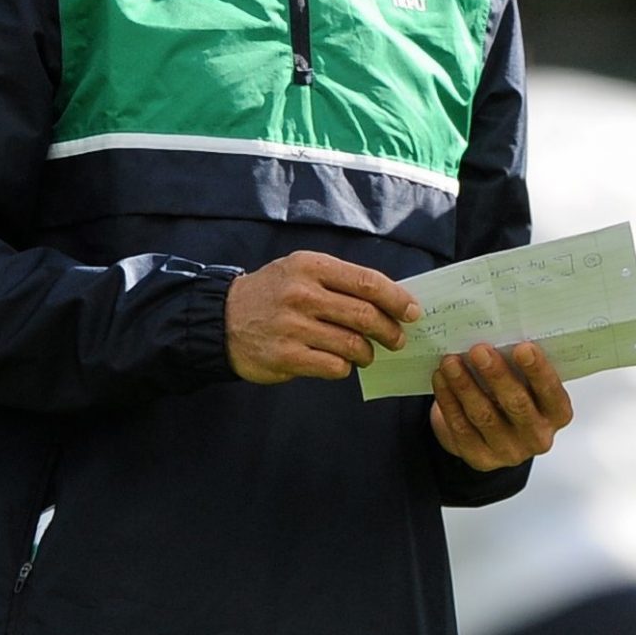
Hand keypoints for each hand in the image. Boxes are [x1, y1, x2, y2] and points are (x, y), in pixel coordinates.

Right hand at [226, 250, 420, 381]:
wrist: (221, 319)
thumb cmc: (273, 295)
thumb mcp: (301, 272)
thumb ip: (340, 282)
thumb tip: (391, 300)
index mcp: (311, 266)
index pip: (367, 282)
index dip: (397, 299)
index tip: (413, 312)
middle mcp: (302, 294)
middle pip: (365, 315)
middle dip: (390, 332)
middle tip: (397, 340)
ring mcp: (293, 326)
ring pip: (353, 345)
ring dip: (368, 353)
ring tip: (366, 354)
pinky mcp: (286, 356)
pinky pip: (334, 366)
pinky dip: (345, 368)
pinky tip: (340, 363)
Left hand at [430, 341, 573, 469]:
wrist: (489, 430)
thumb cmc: (512, 393)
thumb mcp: (525, 380)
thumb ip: (521, 364)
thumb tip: (503, 331)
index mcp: (557, 413)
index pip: (551, 393)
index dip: (538, 371)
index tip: (523, 348)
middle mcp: (537, 436)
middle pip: (517, 405)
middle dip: (496, 375)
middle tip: (479, 350)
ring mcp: (509, 451)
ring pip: (484, 416)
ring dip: (465, 385)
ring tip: (451, 361)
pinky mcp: (480, 458)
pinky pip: (461, 427)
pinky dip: (449, 400)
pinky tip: (441, 379)